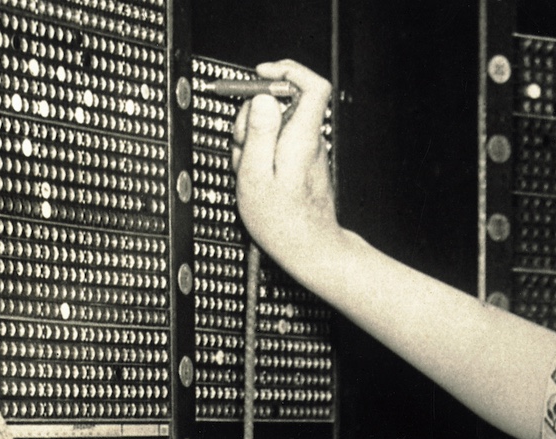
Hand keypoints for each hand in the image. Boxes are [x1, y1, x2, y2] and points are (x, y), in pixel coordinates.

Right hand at [232, 60, 340, 283]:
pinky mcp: (303, 163)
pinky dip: (262, 155)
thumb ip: (258, 133)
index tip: (261, 74)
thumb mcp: (257, 177)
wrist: (311, 252)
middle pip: (281, 103)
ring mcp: (307, 151)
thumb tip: (262, 98)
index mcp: (301, 138)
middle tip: (242, 144)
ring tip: (249, 168)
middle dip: (253, 115)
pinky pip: (277, 145)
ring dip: (253, 140)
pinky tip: (257, 177)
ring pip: (274, 126)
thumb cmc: (283, 223)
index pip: (313, 84)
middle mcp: (310, 140)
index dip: (286, 70)